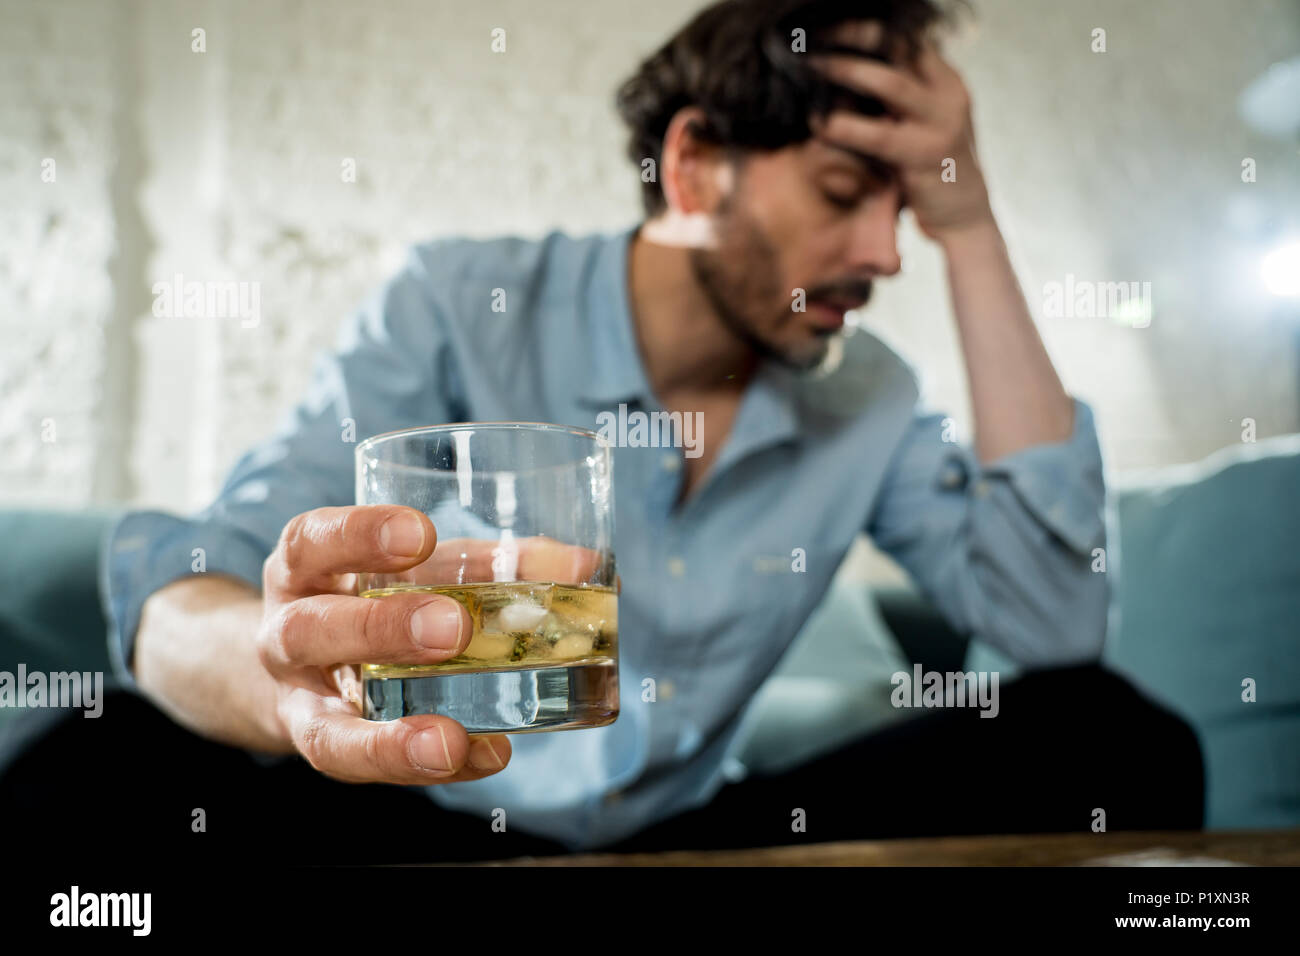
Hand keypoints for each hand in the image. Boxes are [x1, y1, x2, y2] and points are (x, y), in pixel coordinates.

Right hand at [257, 505, 512, 783]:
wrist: (297, 671)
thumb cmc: (371, 600)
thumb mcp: (411, 569)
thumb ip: (484, 563)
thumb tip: (582, 562)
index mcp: (305, 570)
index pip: (312, 542)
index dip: (360, 534)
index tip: (421, 532)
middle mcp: (287, 637)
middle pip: (311, 631)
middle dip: (382, 630)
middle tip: (454, 628)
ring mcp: (302, 707)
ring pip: (324, 729)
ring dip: (393, 737)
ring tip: (450, 738)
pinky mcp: (329, 754)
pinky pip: (369, 772)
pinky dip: (428, 767)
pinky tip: (485, 755)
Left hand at [811, 21, 992, 241]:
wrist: (963, 214)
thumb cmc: (930, 167)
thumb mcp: (918, 122)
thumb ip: (893, 98)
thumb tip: (840, 72)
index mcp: (946, 80)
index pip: (906, 39)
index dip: (866, 29)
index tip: (829, 27)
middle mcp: (949, 94)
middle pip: (899, 47)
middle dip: (852, 37)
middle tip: (813, 40)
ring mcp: (942, 123)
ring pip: (890, 83)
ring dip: (846, 70)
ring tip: (811, 68)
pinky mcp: (926, 155)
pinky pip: (878, 135)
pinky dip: (844, 126)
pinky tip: (819, 124)